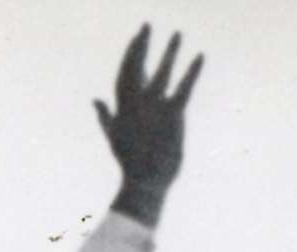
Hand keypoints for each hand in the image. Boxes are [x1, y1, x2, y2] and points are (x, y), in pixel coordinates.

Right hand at [100, 25, 203, 226]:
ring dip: (170, 51)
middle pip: (139, 64)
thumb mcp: (113, 136)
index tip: (137, 37)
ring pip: (163, 71)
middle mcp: (137, 101)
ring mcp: (155, 106)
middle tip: (148, 24)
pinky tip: (201, 56)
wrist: (145, 181)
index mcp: (123, 105)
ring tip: (179, 34)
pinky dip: (193, 71)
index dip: (131, 53)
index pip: (125, 71)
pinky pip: (185, 87)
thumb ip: (104, 115)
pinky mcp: (173, 115)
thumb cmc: (130, 163)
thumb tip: (94, 99)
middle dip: (143, 44)